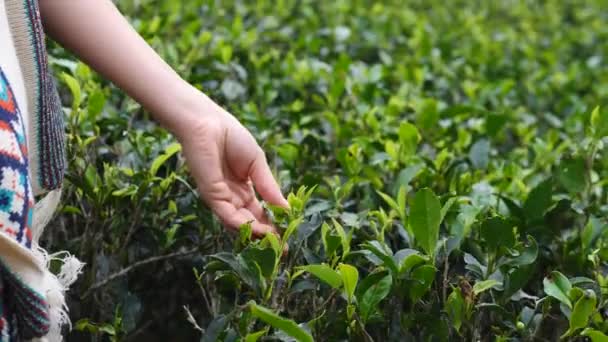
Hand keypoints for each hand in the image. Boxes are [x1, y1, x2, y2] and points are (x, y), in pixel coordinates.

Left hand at [175, 95, 287, 235]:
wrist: (209, 124)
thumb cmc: (232, 137)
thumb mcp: (258, 164)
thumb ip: (269, 187)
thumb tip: (286, 208)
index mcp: (244, 188)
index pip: (260, 212)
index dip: (274, 225)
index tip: (289, 236)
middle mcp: (232, 197)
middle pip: (251, 222)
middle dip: (267, 236)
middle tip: (283, 250)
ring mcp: (221, 198)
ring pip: (240, 223)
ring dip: (257, 234)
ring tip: (275, 243)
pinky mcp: (212, 196)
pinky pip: (228, 215)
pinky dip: (243, 225)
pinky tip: (259, 230)